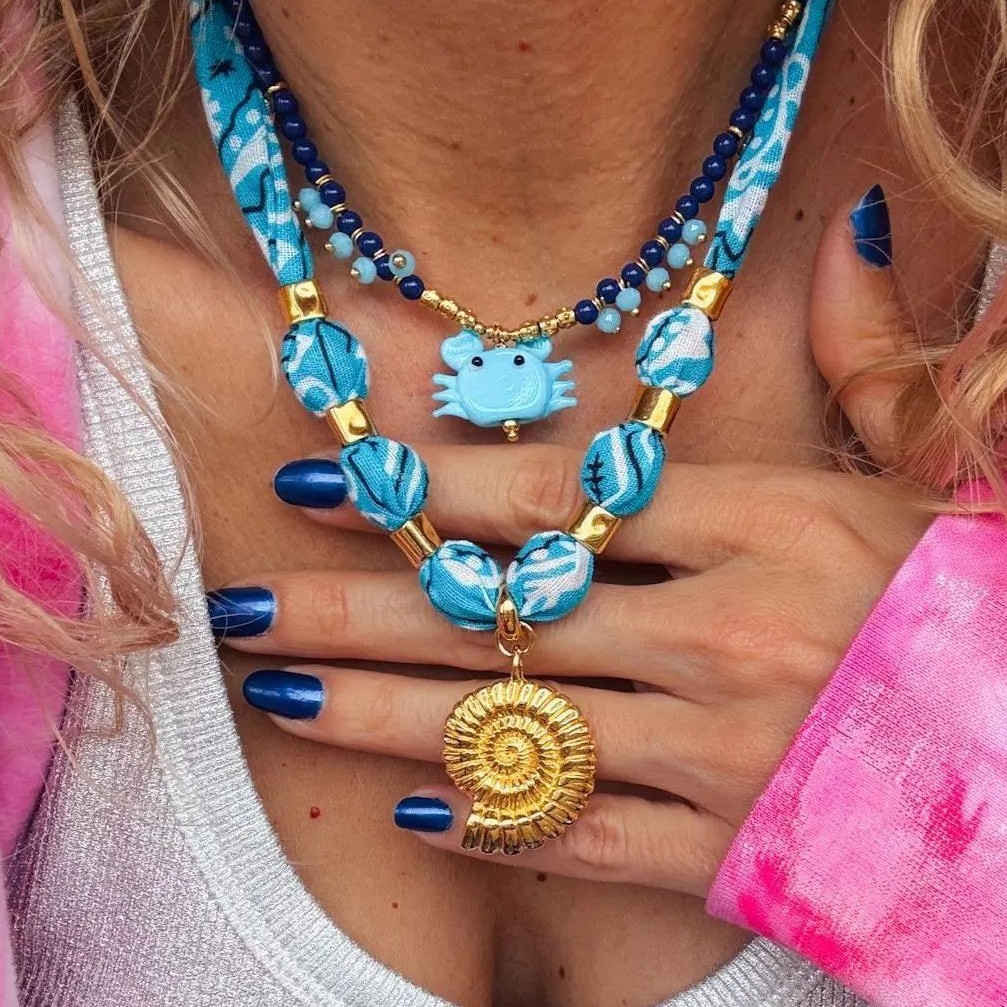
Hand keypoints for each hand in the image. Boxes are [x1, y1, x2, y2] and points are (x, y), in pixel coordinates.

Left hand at [214, 190, 929, 897]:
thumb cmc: (967, 605)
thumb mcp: (927, 468)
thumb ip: (866, 361)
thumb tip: (850, 232)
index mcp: (768, 523)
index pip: (558, 499)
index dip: (428, 491)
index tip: (326, 486)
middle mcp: (726, 632)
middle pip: (498, 618)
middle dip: (355, 613)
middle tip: (249, 610)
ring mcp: (724, 751)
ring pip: (514, 731)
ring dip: (380, 718)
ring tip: (278, 700)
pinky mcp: (734, 850)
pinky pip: (587, 841)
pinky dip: (496, 828)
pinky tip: (417, 812)